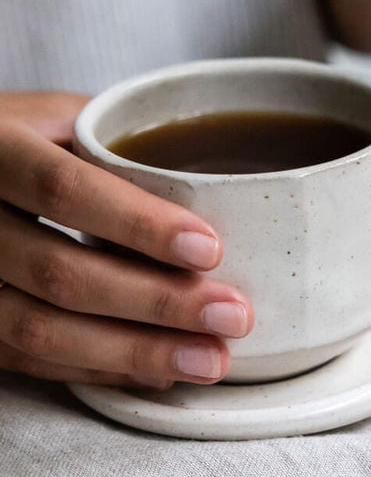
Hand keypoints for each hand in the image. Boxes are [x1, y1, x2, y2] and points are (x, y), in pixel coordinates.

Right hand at [0, 91, 252, 386]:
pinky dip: (98, 369)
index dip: (138, 224)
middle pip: (60, 273)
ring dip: (135, 353)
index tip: (210, 249)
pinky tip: (157, 371)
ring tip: (210, 359)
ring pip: (41, 330)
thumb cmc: (19, 134)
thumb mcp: (57, 115)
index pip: (64, 190)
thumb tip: (214, 178)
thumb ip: (117, 142)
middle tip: (232, 316)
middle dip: (157, 302)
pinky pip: (28, 358)